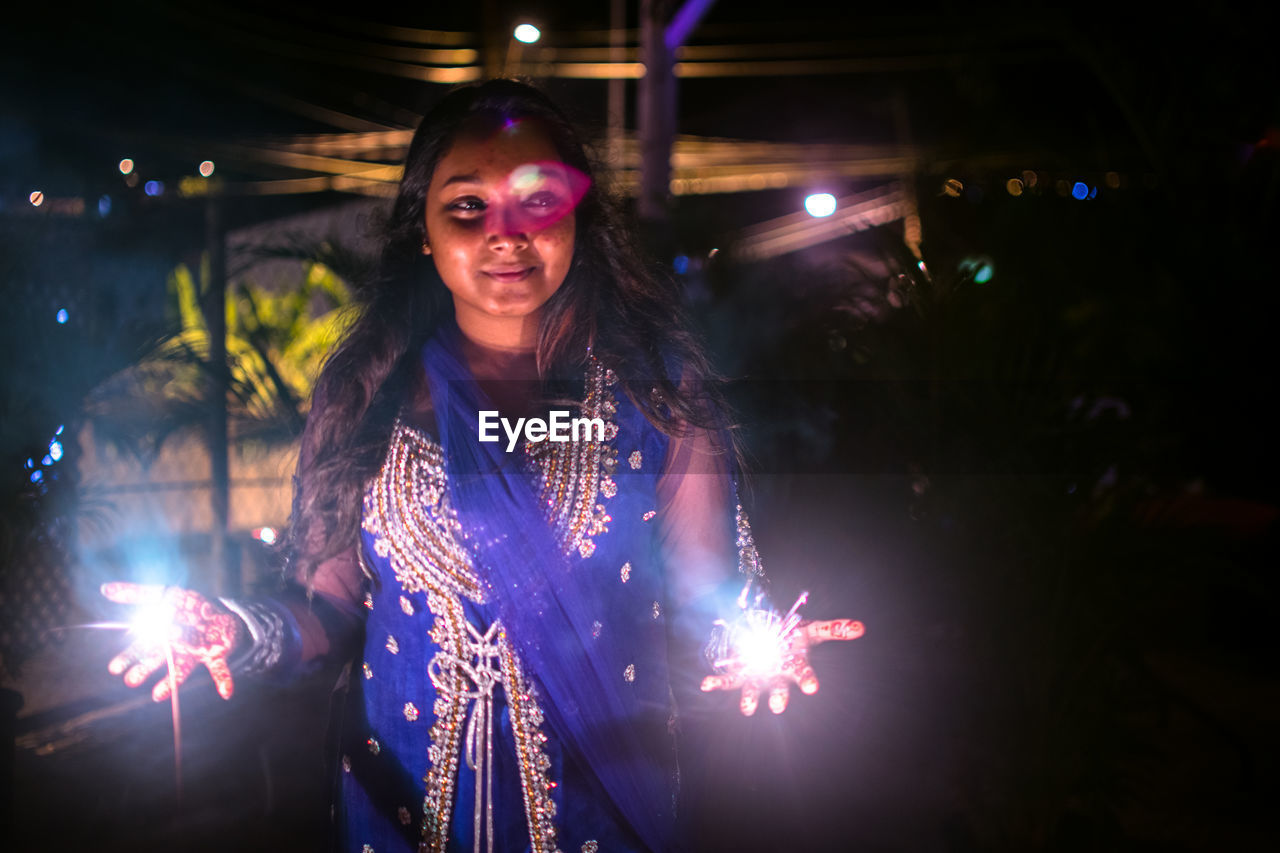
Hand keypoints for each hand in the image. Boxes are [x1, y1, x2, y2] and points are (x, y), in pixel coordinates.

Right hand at [101, 582, 244, 701]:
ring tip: (157, 696)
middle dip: (144, 670)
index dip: (129, 656)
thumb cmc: (191, 607)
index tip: (114, 668)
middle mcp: (178, 647)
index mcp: (164, 636)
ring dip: (170, 682)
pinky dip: (223, 680)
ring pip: (182, 669)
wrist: (222, 612)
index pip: (142, 647)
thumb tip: (105, 589)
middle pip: (158, 660)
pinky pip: (220, 668)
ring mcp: (197, 652)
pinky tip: (226, 693)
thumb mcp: (166, 594)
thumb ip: (138, 593)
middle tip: (130, 681)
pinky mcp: (218, 654)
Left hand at [700, 618, 863, 714]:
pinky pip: (728, 680)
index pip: (804, 675)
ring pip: (752, 690)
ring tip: (747, 709)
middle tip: (778, 707)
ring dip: (749, 699)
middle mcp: (776, 675)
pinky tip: (705, 684)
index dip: (808, 681)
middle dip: (778, 697)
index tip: (813, 689)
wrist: (770, 635)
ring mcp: (757, 676)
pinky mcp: (740, 673)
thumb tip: (862, 628)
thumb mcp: (812, 630)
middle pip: (778, 689)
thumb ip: (835, 629)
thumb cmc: (794, 636)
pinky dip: (717, 683)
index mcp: (794, 665)